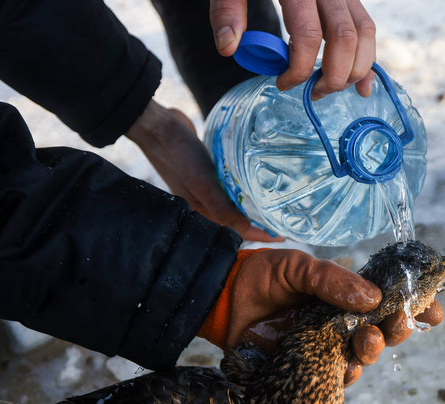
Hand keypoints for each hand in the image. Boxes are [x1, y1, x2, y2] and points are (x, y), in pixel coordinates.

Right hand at [126, 99, 279, 241]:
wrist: (160, 125)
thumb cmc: (180, 155)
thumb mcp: (202, 183)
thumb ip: (222, 207)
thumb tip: (246, 229)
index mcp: (202, 211)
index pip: (235, 230)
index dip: (259, 234)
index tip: (282, 236)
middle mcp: (205, 203)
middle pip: (236, 220)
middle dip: (259, 223)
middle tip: (285, 222)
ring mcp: (206, 188)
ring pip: (234, 203)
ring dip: (253, 206)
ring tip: (276, 206)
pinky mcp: (208, 172)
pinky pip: (230, 185)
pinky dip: (244, 189)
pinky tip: (256, 184)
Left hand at [197, 249, 442, 385]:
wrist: (222, 298)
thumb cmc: (263, 277)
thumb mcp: (300, 267)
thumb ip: (333, 281)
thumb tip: (374, 298)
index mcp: (346, 300)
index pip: (390, 306)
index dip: (416, 310)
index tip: (435, 312)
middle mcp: (340, 327)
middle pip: (384, 335)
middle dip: (398, 331)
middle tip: (396, 324)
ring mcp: (323, 350)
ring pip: (362, 359)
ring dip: (372, 352)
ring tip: (365, 340)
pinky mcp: (303, 372)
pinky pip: (332, 380)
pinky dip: (342, 375)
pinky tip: (341, 366)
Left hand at [209, 0, 376, 99]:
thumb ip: (227, 10)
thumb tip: (229, 48)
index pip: (308, 36)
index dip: (298, 69)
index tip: (282, 83)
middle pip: (344, 38)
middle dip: (333, 76)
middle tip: (312, 93)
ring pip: (363, 34)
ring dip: (353, 70)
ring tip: (330, 88)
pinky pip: (367, 27)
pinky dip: (368, 58)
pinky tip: (362, 85)